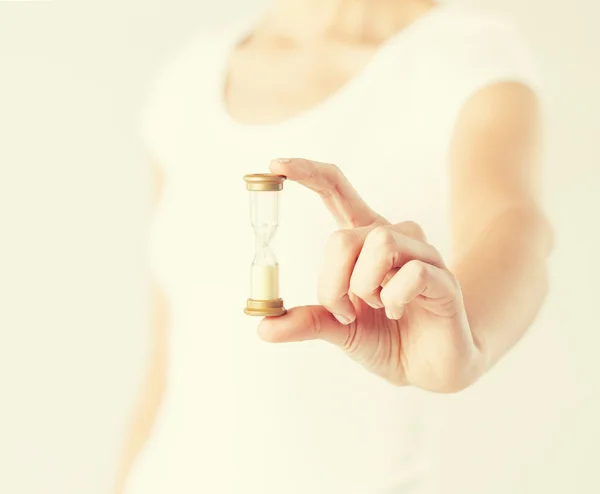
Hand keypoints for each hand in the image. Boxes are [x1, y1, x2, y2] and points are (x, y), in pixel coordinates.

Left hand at [259, 158, 486, 392]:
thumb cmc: (386, 339)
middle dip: (332, 284)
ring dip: (365, 288)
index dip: (308, 173)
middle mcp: (392, 238)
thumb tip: (264, 327)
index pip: (337, 191)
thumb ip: (307, 321)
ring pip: (378, 244)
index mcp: (363, 242)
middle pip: (343, 238)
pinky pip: (411, 272)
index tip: (275, 165)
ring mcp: (421, 254)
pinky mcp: (443, 277)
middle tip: (344, 312)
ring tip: (378, 308)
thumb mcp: (339, 329)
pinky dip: (394, 299)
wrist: (429, 370)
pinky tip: (399, 312)